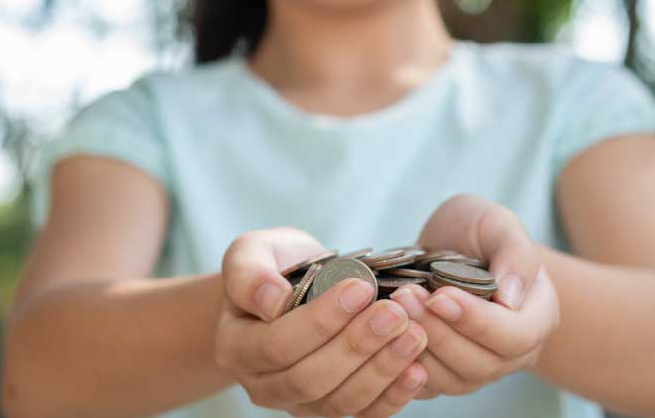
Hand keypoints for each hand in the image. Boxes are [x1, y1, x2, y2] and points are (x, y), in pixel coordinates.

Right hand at [215, 227, 429, 416]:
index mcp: (236, 347)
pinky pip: (361, 414)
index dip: (321, 321)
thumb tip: (272, 301)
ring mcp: (298, 402)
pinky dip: (392, 397)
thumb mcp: (251, 252)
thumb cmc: (272, 265)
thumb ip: (250, 274)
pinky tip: (418, 370)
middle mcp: (262, 385)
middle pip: (310, 379)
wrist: (291, 286)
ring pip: (339, 402)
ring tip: (413, 334)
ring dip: (381, 370)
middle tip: (395, 313)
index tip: (360, 288)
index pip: (278, 344)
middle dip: (357, 346)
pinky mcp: (331, 407)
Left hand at [389, 194, 559, 397]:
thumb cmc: (478, 230)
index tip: (440, 295)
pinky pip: (425, 386)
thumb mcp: (498, 224)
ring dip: (418, 346)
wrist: (451, 245)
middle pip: (481, 364)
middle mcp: (512, 353)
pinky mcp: (443, 375)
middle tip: (404, 297)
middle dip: (439, 332)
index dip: (477, 321)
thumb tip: (510, 299)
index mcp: (536, 317)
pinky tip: (383, 334)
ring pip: (451, 380)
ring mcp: (477, 369)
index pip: (515, 336)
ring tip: (392, 308)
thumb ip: (514, 254)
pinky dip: (402, 364)